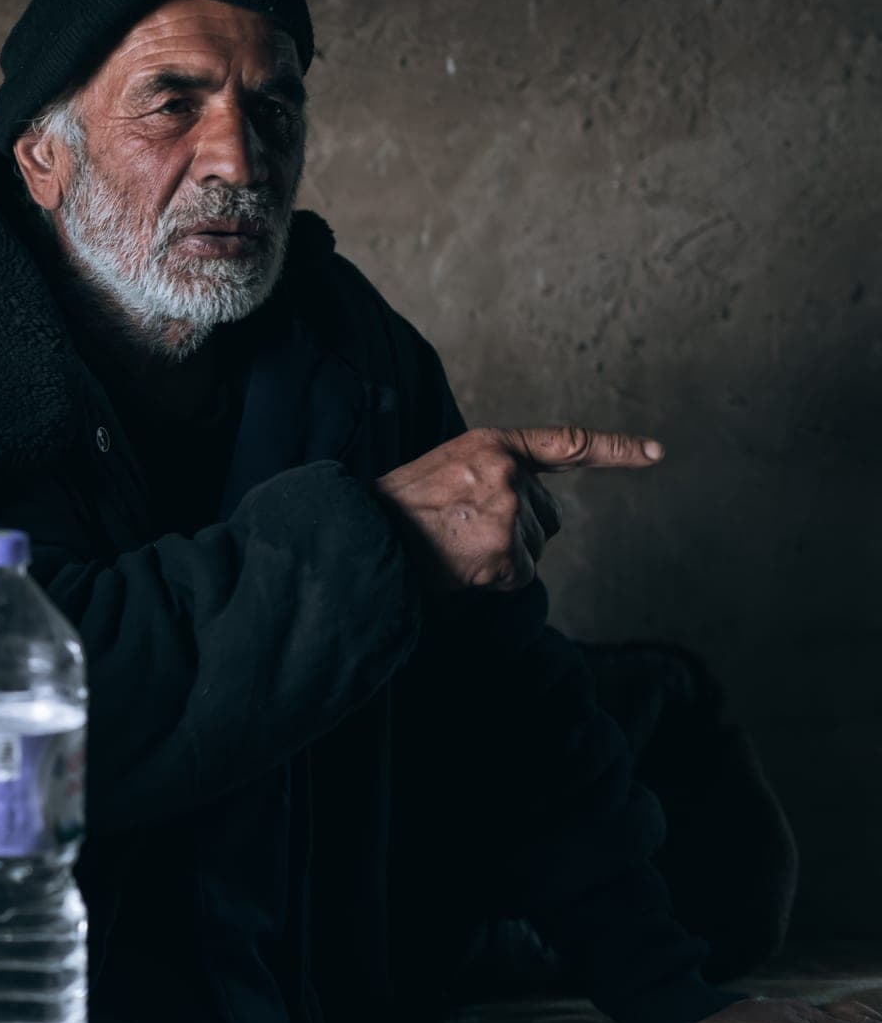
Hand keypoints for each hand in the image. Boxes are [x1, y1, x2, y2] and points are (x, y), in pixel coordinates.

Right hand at [374, 425, 662, 591]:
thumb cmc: (403, 508)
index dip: (616, 450)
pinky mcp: (505, 554)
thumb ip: (495, 474)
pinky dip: (495, 578)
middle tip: (464, 529)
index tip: (657, 453)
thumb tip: (537, 511)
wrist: (366, 536)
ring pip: (535, 547)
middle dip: (517, 528)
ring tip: (456, 546)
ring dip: (502, 554)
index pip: (567, 443)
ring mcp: (509, 514)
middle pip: (548, 514)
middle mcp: (508, 474)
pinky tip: (462, 567)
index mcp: (492, 445)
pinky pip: (520, 574)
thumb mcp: (449, 468)